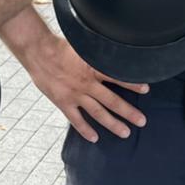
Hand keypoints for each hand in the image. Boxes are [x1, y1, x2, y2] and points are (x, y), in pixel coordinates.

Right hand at [24, 35, 147, 141]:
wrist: (38, 52)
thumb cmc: (60, 46)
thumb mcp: (83, 46)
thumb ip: (96, 53)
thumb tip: (111, 51)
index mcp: (92, 67)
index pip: (117, 77)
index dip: (132, 83)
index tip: (146, 89)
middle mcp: (86, 83)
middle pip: (111, 100)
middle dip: (128, 112)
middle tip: (142, 121)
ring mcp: (75, 95)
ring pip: (97, 113)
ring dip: (112, 124)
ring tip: (125, 133)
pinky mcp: (63, 102)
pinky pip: (76, 119)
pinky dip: (85, 130)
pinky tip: (94, 138)